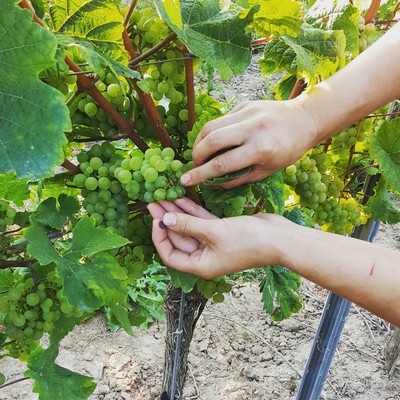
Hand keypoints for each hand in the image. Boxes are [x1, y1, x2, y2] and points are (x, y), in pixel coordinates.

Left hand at [148, 197, 286, 278]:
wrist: (278, 238)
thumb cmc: (248, 241)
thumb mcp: (214, 233)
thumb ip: (188, 225)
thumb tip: (165, 220)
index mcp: (201, 265)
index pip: (171, 255)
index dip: (160, 238)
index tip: (156, 220)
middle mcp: (205, 256)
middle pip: (178, 238)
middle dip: (165, 220)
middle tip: (153, 201)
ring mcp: (213, 243)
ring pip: (189, 227)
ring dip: (177, 213)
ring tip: (162, 196)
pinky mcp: (221, 231)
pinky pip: (201, 221)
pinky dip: (192, 211)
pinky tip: (181, 197)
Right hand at [179, 99, 318, 187]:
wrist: (305, 119)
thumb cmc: (289, 150)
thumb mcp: (267, 170)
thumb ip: (238, 178)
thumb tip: (212, 182)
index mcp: (260, 149)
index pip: (221, 164)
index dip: (200, 174)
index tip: (185, 180)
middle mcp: (252, 128)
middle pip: (211, 141)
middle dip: (196, 156)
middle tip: (195, 165)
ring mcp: (247, 113)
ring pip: (211, 126)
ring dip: (199, 142)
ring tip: (199, 154)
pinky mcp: (244, 104)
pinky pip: (221, 120)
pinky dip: (213, 132)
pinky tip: (215, 141)